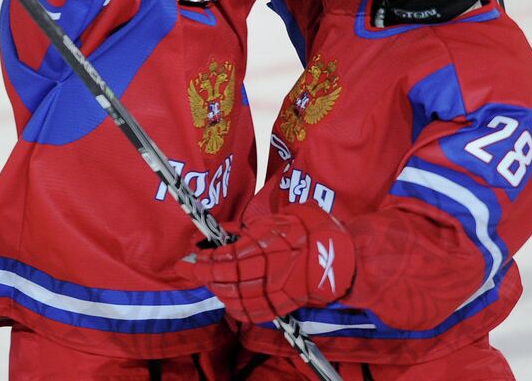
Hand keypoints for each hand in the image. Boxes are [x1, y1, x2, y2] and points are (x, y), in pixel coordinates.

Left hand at [193, 205, 355, 323]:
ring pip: (235, 299)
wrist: (343, 257)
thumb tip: (223, 234)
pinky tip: (228, 296)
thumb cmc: (312, 229)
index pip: (227, 259)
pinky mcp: (281, 307)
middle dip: (203, 274)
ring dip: (217, 289)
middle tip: (191, 266)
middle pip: (226, 280)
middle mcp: (271, 272)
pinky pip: (250, 313)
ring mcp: (276, 293)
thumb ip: (250, 229)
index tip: (189, 257)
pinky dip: (234, 306)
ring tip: (209, 278)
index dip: (203, 260)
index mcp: (271, 246)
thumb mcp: (280, 218)